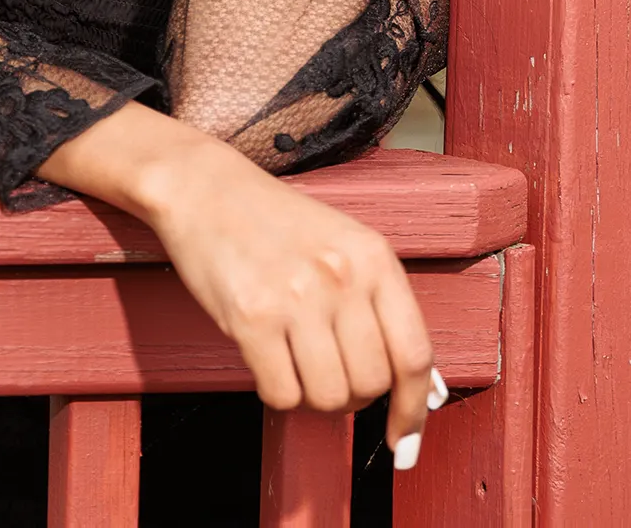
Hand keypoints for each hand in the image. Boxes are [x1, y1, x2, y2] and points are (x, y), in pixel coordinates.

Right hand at [41, 108, 439, 463]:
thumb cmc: (278, 224)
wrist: (206, 189)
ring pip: (328, 397)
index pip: (413, 354)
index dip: (413, 409)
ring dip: (314, 397)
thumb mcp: (346, 248)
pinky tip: (268, 361)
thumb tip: (424, 391)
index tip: (404, 441)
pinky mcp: (251, 317)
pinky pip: (282, 393)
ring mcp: (296, 297)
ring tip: (297, 365)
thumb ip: (384, 310)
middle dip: (352, 396)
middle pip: (370, 384)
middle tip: (328, 375)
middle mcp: (341, 277)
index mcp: (374, 257)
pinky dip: (277, 391)